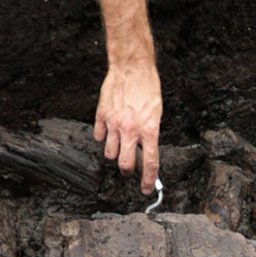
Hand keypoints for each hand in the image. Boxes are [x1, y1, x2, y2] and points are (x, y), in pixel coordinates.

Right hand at [93, 65, 162, 192]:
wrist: (132, 67)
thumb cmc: (148, 86)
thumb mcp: (157, 111)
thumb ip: (150, 132)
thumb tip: (146, 149)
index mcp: (149, 129)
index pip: (150, 162)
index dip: (148, 180)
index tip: (146, 188)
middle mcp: (131, 129)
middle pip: (124, 164)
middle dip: (127, 169)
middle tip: (129, 166)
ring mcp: (114, 124)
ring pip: (109, 153)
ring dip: (114, 153)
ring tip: (119, 144)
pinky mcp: (101, 116)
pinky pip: (98, 137)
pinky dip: (103, 137)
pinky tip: (108, 130)